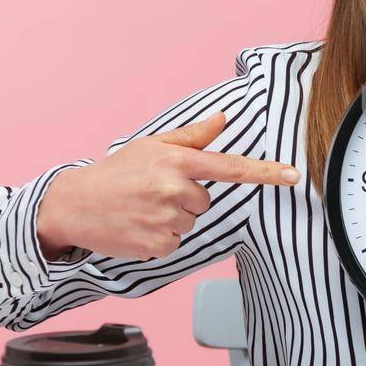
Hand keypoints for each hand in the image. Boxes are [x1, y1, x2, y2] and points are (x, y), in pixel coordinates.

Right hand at [37, 110, 300, 260]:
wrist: (72, 205)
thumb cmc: (115, 172)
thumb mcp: (151, 146)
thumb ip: (191, 137)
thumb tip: (223, 119)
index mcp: (177, 162)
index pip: (231, 167)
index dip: (265, 173)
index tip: (294, 175)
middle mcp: (174, 189)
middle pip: (205, 201)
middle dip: (184, 198)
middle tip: (152, 193)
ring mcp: (166, 219)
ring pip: (191, 223)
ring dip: (172, 218)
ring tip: (142, 209)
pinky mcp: (158, 246)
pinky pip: (176, 243)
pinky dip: (161, 238)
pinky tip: (138, 226)